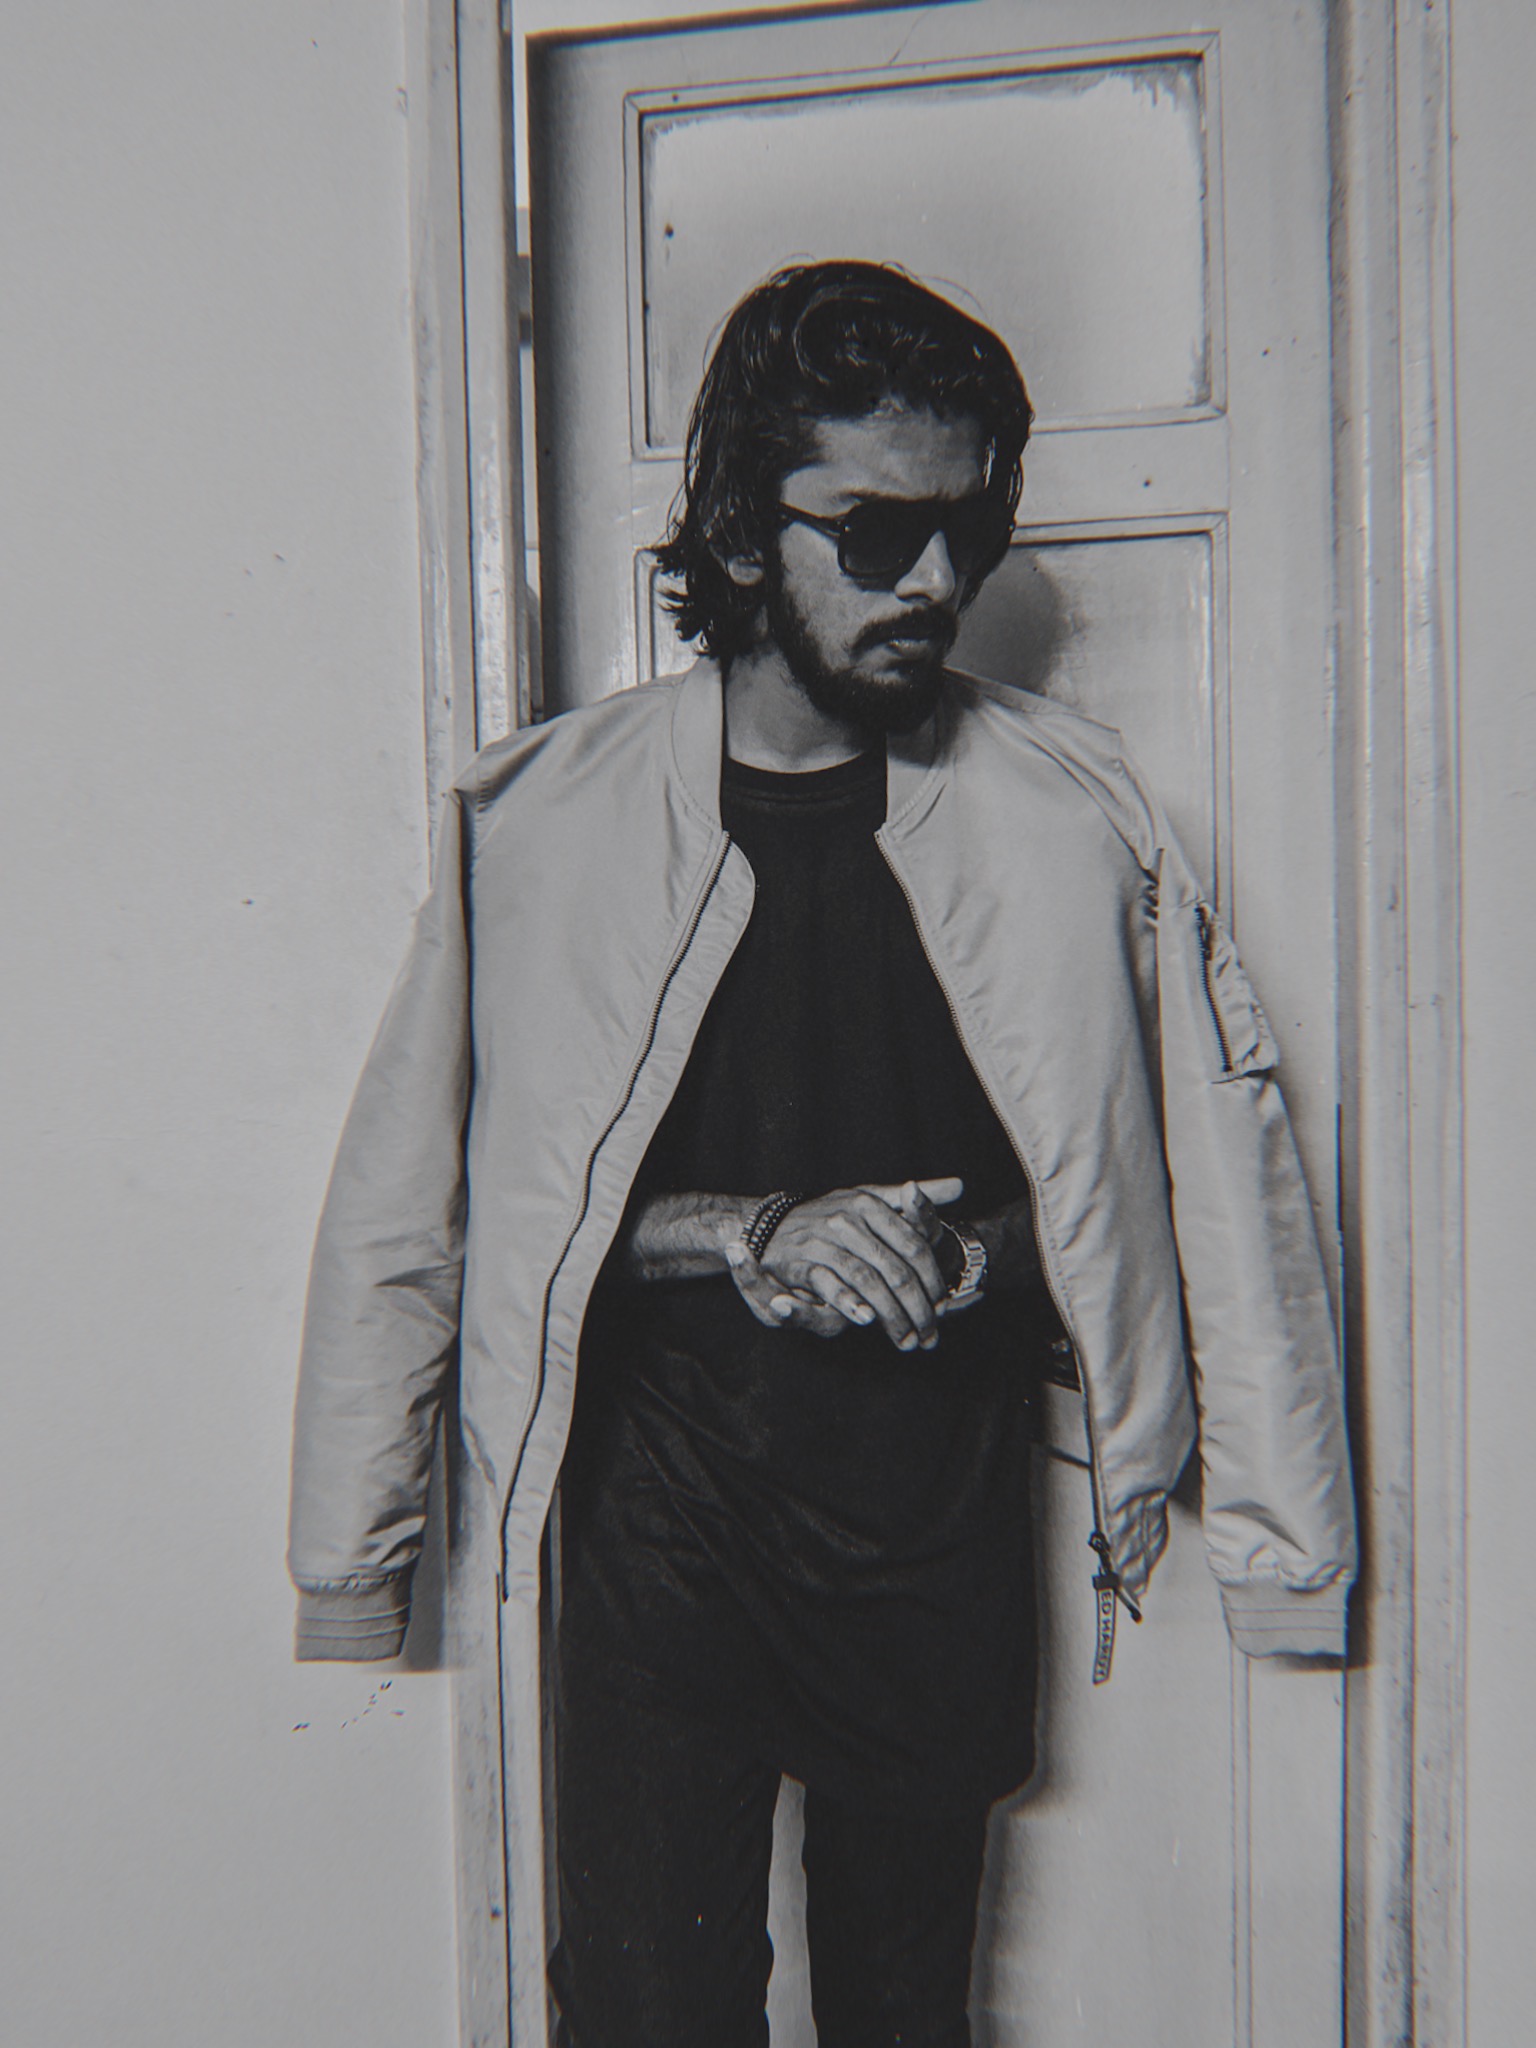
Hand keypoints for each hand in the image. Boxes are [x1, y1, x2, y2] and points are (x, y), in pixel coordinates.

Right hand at [736, 1177, 964, 1351]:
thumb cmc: (834, 1215)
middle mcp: (848, 1219)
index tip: (942, 1304)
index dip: (931, 1277)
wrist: (773, 1224)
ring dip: (890, 1314)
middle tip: (930, 1332)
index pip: (913, 1244)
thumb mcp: (874, 1199)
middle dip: (915, 1306)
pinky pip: (830, 1284)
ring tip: (906, 1337)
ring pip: (868, 1280)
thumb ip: (916, 1200)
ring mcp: (824, 1239)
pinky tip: (866, 1319)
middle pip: (895, 1268)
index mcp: (869, 1203)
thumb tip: (960, 1186)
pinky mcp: (802, 1261)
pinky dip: (849, 1301)